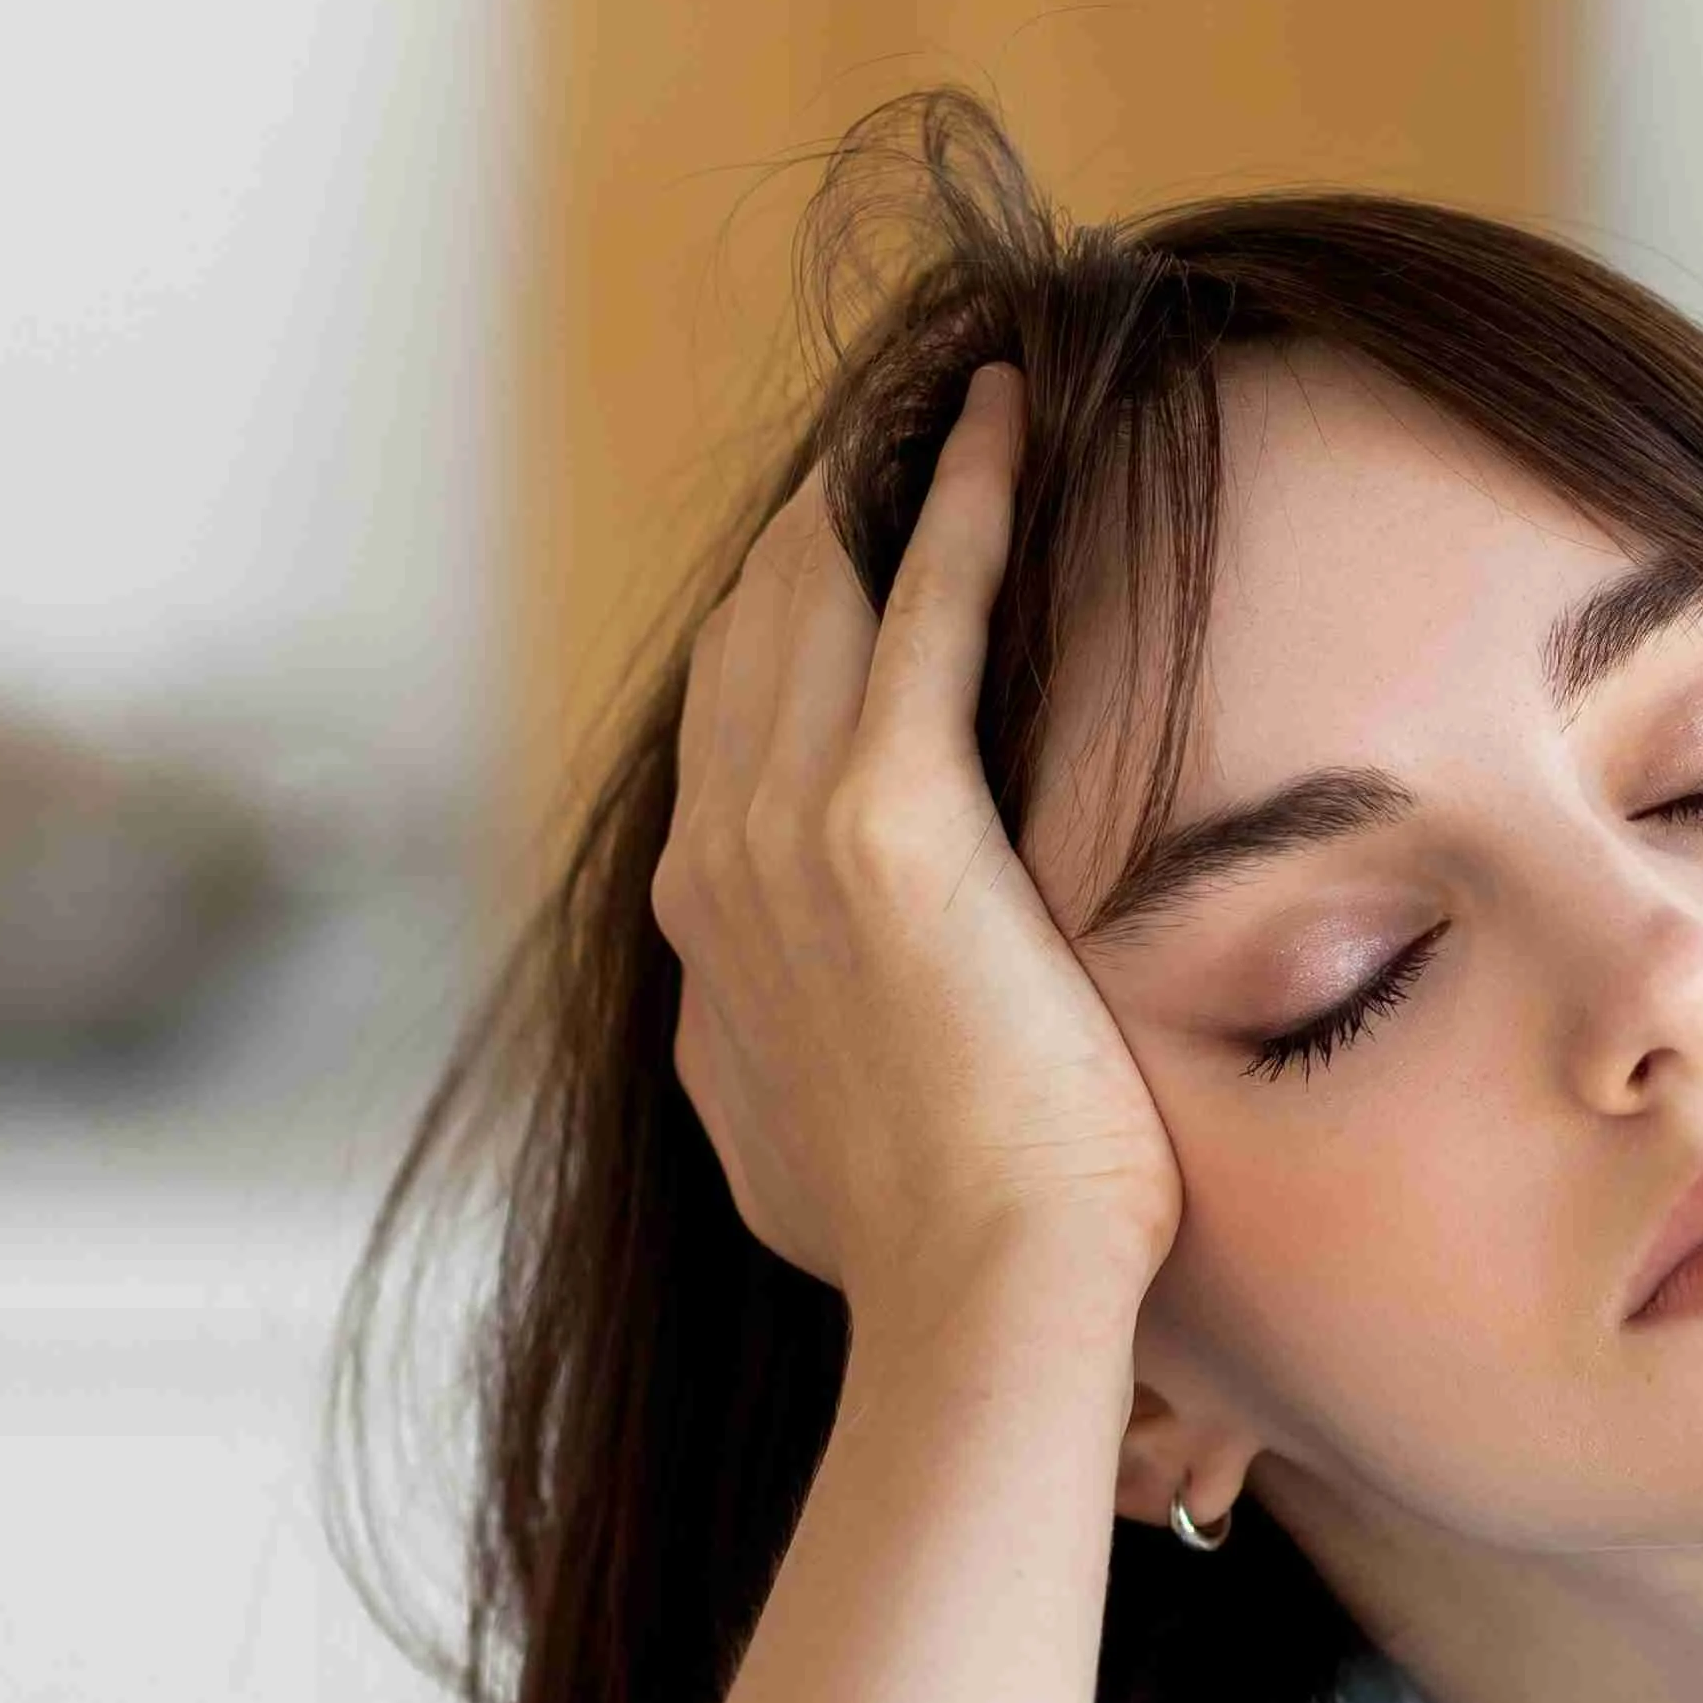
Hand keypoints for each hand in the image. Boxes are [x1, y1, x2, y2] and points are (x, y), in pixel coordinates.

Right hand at [650, 366, 1183, 1324]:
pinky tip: (1001, 416)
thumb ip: (764, 1061)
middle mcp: (716, 861)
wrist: (977, 1301)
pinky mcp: (891, 814)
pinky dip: (962, 496)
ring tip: (949, 402)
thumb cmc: (926, 1261)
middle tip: (900, 436)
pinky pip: (927, 603)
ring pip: (819, 596)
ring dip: (882, 487)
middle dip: (818, 531)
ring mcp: (786, 832)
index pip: (728, 734)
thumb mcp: (793, 1152)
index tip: (844, 561)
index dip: (779, 633)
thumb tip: (754, 1038)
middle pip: (749, 639)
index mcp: (701, 934)